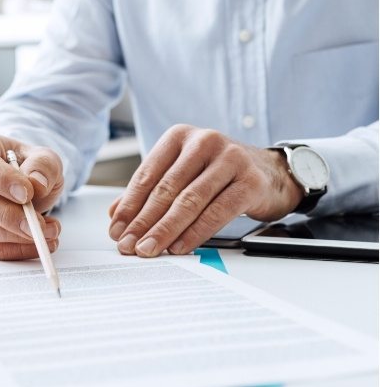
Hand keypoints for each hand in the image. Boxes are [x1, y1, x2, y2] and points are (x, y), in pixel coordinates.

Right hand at [0, 130, 63, 259]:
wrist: (23, 182)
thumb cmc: (28, 166)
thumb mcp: (45, 158)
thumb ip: (44, 166)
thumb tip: (36, 184)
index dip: (1, 180)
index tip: (27, 194)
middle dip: (9, 216)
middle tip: (39, 224)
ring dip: (16, 236)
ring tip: (48, 232)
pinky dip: (15, 250)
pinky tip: (39, 243)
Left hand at [108, 124, 302, 256]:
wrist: (270, 171)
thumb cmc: (219, 173)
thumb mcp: (182, 173)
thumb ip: (151, 190)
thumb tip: (115, 214)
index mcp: (180, 137)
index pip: (147, 174)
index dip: (129, 205)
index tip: (116, 230)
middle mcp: (204, 142)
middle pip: (166, 189)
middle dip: (143, 222)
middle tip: (128, 245)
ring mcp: (229, 159)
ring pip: (189, 201)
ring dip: (165, 230)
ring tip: (149, 249)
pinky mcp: (249, 182)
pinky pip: (216, 212)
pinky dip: (195, 233)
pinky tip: (179, 247)